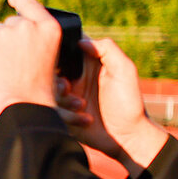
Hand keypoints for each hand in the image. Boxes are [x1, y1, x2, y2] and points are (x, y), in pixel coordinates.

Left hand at [0, 0, 61, 116]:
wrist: (23, 105)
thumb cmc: (38, 91)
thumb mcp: (49, 60)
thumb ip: (34, 40)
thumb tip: (11, 30)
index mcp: (49, 28)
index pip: (31, 5)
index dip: (19, 1)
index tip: (12, 0)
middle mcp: (27, 25)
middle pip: (10, 22)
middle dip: (8, 37)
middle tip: (12, 62)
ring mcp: (5, 32)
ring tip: (4, 70)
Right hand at [57, 36, 167, 169]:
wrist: (128, 137)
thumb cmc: (129, 103)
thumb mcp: (125, 70)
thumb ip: (107, 49)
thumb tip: (81, 41)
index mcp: (88, 64)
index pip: (66, 49)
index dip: (60, 52)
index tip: (62, 60)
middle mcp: (75, 78)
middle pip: (51, 70)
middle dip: (56, 78)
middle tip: (67, 87)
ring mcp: (68, 97)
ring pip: (48, 91)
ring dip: (64, 98)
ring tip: (82, 105)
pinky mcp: (64, 114)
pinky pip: (53, 111)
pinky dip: (69, 115)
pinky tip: (86, 119)